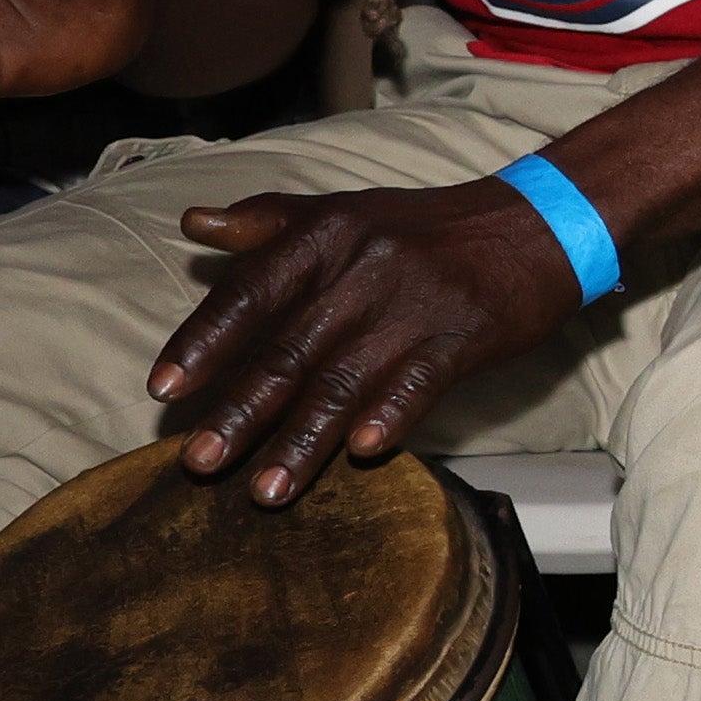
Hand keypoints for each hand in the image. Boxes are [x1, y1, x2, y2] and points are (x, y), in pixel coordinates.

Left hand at [146, 183, 585, 501]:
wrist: (537, 225)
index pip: (250, 292)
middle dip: (240, 411)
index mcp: (325, 235)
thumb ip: (267, 220)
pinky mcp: (464, 335)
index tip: (163, 388)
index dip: (204, 341)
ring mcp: (415, 306)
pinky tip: (364, 452)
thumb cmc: (427, 226)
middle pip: (289, 350)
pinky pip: (420, 382)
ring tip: (266, 491)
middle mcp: (363, 269)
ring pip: (345, 381)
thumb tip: (194, 223)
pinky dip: (391, 416)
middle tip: (198, 461)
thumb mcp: (345, 209)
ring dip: (302, 440)